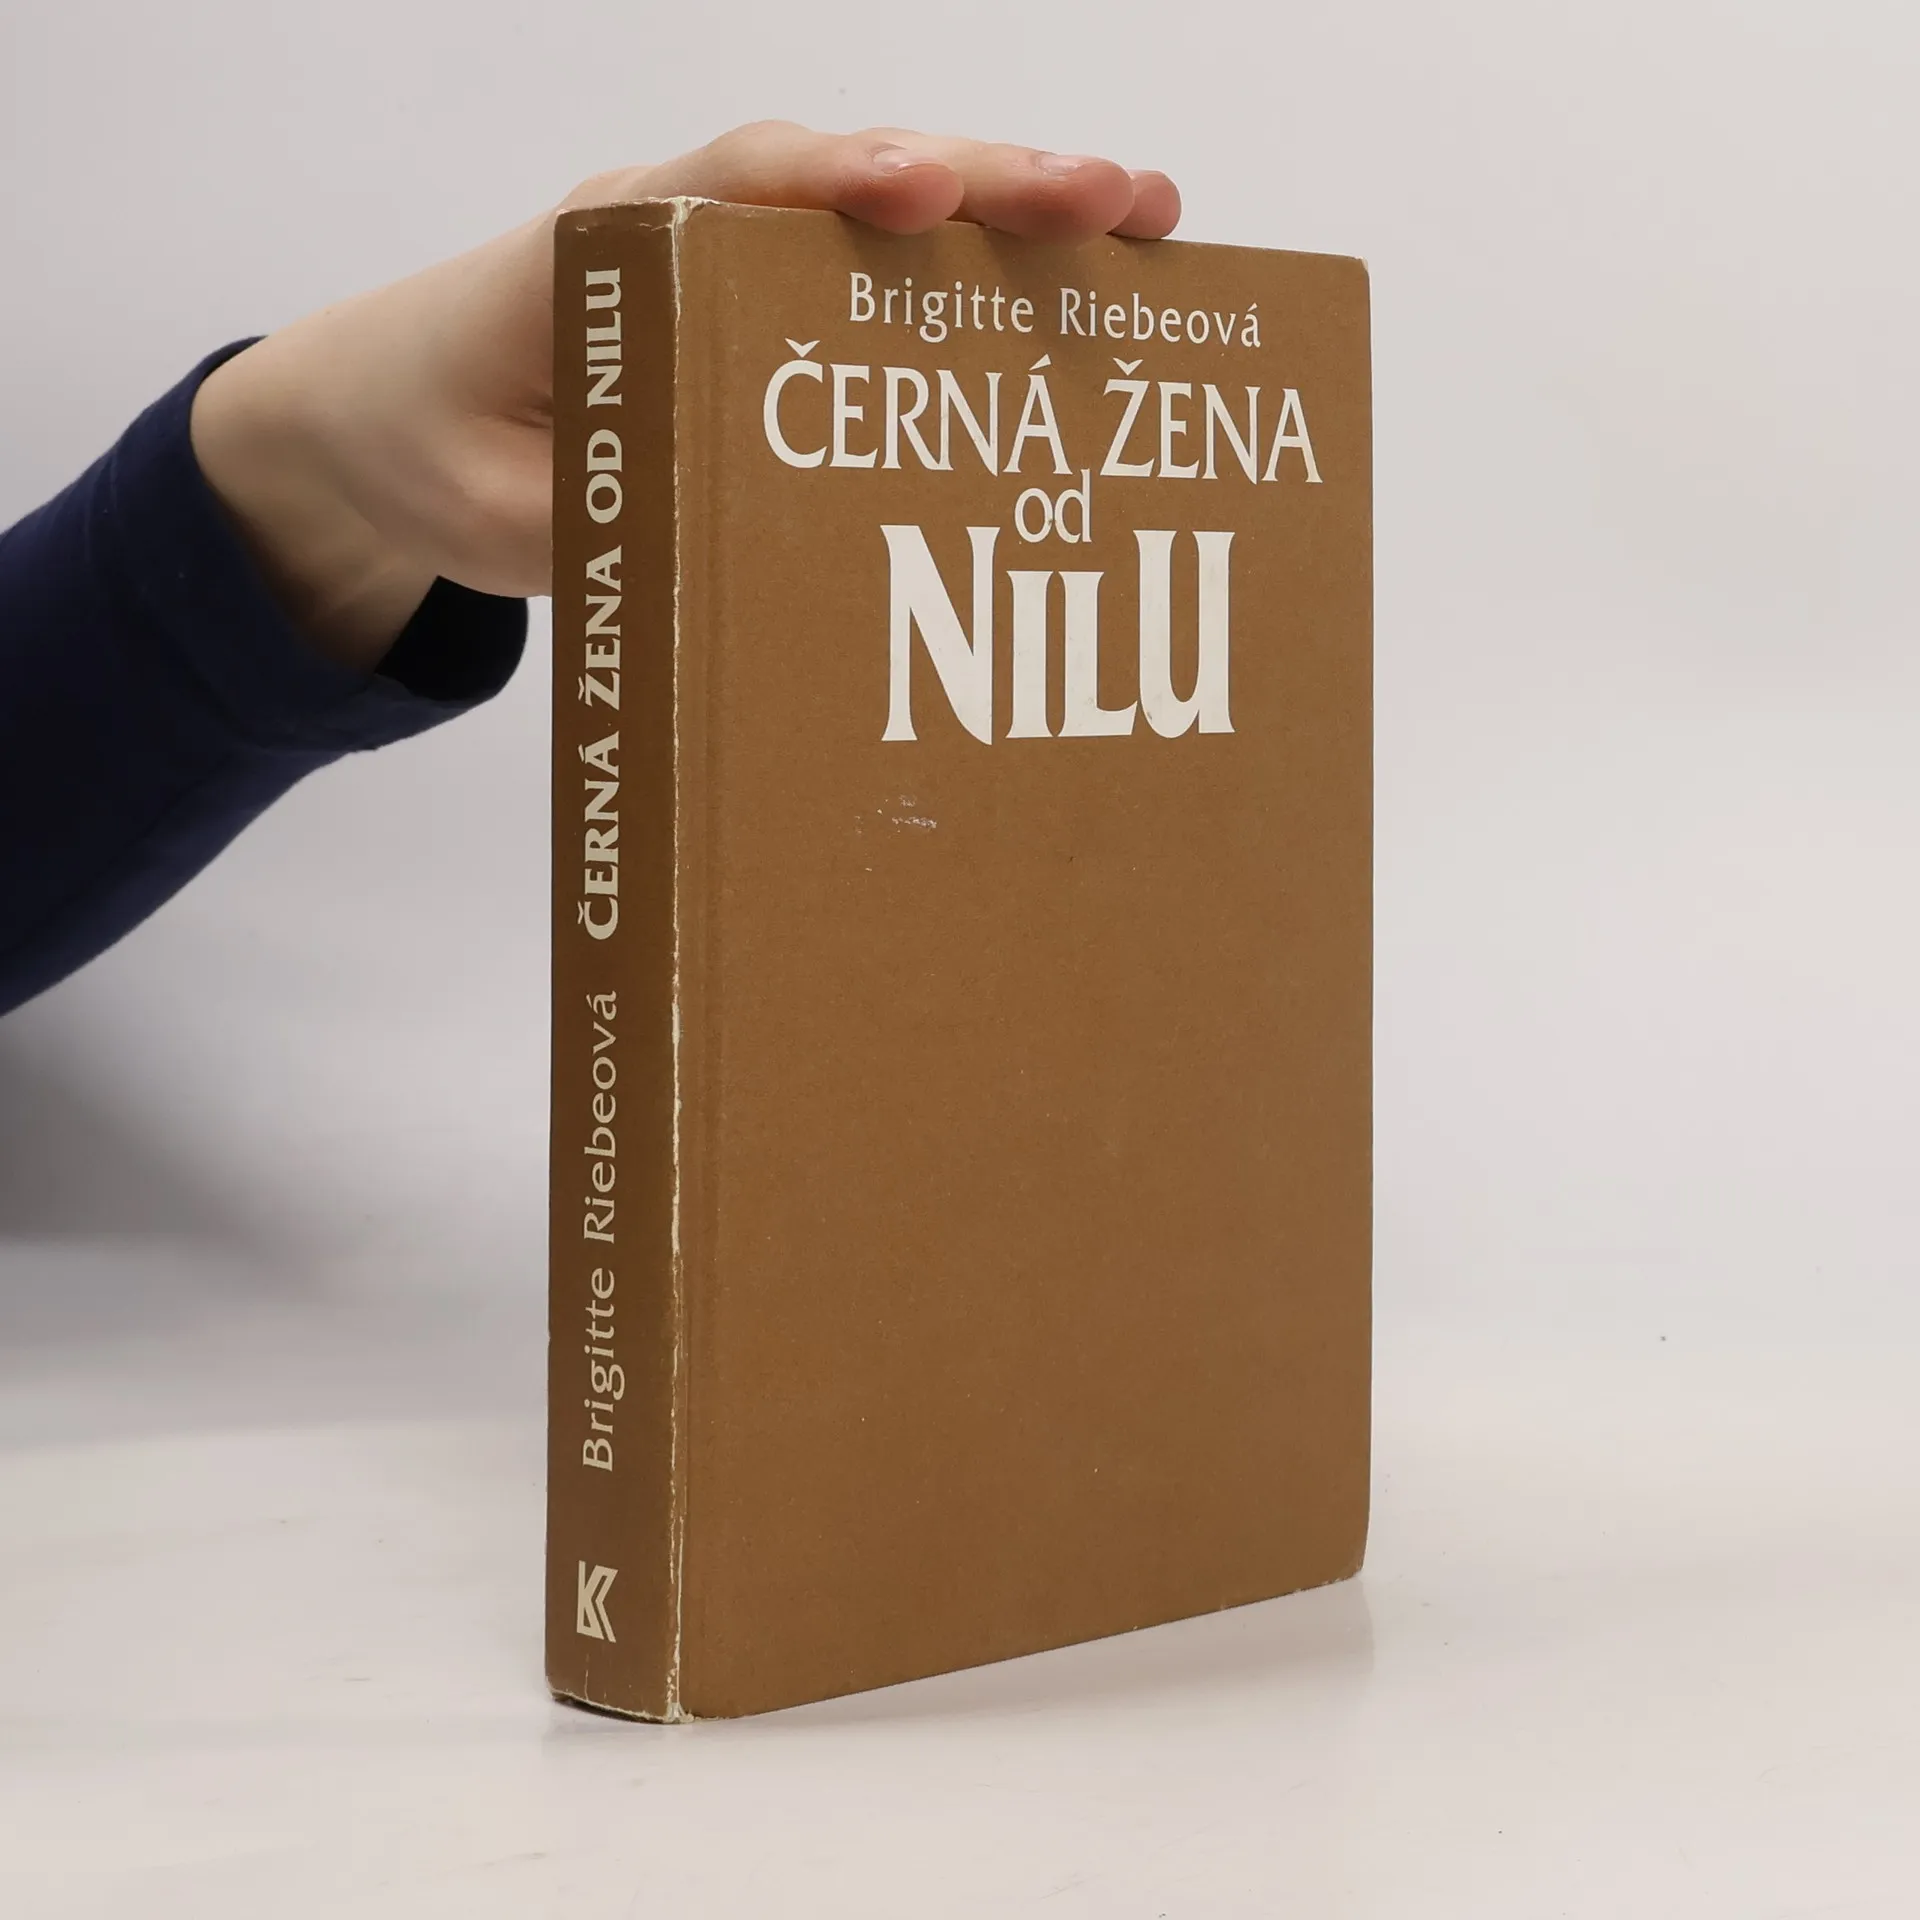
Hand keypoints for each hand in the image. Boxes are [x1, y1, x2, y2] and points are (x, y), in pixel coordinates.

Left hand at [189, 122, 1182, 671]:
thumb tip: (729, 554)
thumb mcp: (492, 506)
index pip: (732, 187)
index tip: (921, 194)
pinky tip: (1076, 293)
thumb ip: (597, 514)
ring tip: (1146, 226)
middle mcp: (688, 226)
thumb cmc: (433, 447)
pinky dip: (980, 280)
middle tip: (1112, 199)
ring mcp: (738, 261)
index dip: (833, 184)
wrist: (383, 423)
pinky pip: (884, 279)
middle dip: (984, 186)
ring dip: (1015, 219)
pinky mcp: (767, 309)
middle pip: (847, 182)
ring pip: (890, 222)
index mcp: (607, 246)